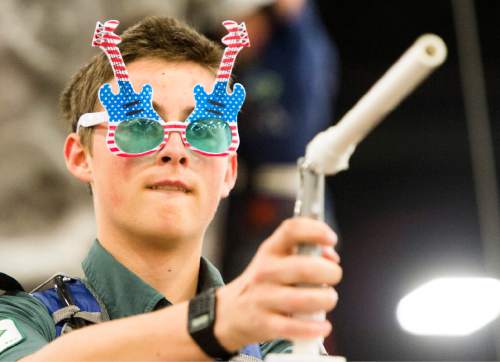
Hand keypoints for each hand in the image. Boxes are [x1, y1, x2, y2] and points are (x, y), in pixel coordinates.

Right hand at [214, 217, 341, 350]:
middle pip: (305, 268)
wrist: (230, 313)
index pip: (291, 230)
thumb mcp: (276, 259)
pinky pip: (295, 327)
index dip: (315, 231)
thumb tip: (331, 257)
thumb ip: (305, 252)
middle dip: (330, 273)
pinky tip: (322, 325)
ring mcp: (263, 298)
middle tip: (333, 277)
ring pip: (304, 299)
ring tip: (327, 300)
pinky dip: (315, 327)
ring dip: (326, 300)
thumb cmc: (265, 282)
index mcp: (270, 250)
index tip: (331, 239)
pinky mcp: (265, 324)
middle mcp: (265, 271)